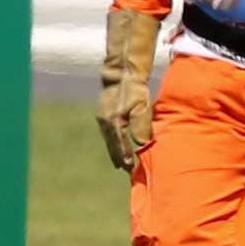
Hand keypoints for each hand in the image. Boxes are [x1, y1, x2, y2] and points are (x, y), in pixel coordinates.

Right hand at [96, 10, 158, 177]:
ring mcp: (102, 118)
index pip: (120, 145)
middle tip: (126, 171)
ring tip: (121, 162)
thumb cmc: (135, 89)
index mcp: (114, 122)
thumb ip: (142, 126)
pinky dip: (112, 141)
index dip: (126, 158)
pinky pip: (108, 132)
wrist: (121, 74)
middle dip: (119, 158)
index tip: (131, 169)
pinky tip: (117, 145)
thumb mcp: (142, 106)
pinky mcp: (103, 114)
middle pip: (112, 145)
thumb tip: (142, 144)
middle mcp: (105, 122)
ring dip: (115, 151)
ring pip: (109, 139)